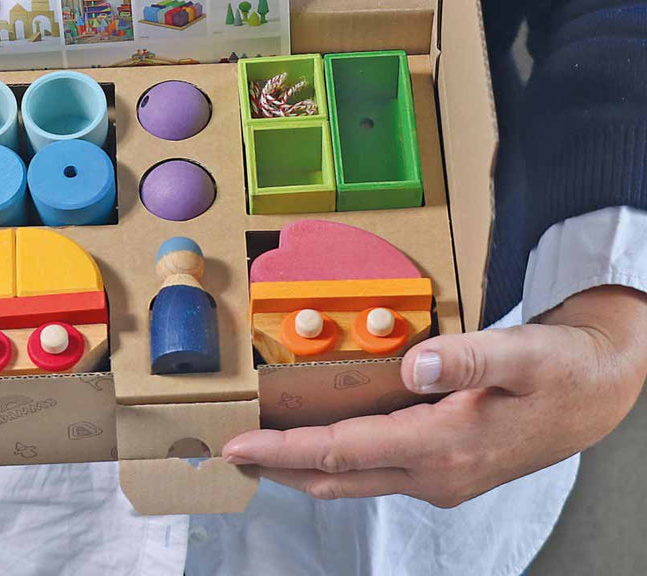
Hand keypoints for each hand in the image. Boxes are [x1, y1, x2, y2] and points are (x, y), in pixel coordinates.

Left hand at [223, 286, 646, 507]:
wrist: (598, 394)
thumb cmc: (558, 370)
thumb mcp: (518, 355)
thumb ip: (463, 358)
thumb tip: (411, 364)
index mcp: (442, 446)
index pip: (341, 452)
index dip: (284, 449)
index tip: (238, 444)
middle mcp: (434, 473)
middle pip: (336, 476)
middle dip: (280, 465)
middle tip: (232, 448)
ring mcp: (439, 476)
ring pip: (354, 476)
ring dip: (304, 463)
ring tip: (263, 442)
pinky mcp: (444, 467)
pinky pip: (374, 467)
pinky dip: (336, 456)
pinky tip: (320, 434)